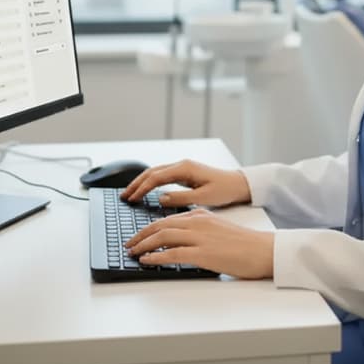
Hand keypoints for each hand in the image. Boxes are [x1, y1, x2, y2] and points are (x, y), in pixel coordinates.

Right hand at [120, 159, 250, 207]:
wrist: (239, 184)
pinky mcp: (185, 174)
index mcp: (185, 168)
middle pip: (152, 172)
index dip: (142, 188)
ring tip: (130, 194)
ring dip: (142, 182)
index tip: (132, 198)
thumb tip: (161, 197)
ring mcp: (183, 168)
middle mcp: (182, 165)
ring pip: (156, 173)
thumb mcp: (203, 197)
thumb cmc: (225, 190)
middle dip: (136, 183)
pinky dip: (151, 183)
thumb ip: (181, 198)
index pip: (156, 177)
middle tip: (124, 196)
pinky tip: (145, 191)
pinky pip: (163, 176)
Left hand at [125, 209, 274, 279]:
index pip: (167, 219)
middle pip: (160, 225)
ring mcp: (200, 237)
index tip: (137, 236)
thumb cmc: (244, 245)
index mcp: (201, 216)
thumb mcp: (218, 231)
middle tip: (129, 245)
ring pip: (163, 237)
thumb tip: (180, 243)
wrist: (263, 250)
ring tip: (133, 253)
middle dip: (140, 236)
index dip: (148, 228)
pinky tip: (147, 260)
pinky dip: (156, 257)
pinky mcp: (203, 253)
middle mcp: (198, 222)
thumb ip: (199, 232)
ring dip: (143, 245)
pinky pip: (172, 254)